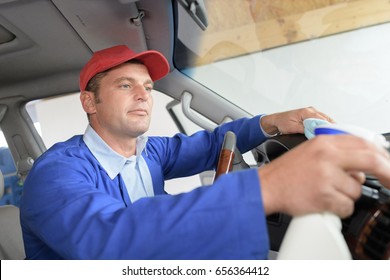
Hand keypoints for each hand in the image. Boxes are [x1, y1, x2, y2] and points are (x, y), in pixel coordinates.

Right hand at [258, 134, 389, 217]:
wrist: (266, 186)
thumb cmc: (286, 172)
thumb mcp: (310, 150)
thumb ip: (336, 151)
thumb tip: (362, 162)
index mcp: (324, 143)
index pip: (364, 144)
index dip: (382, 155)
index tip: (387, 164)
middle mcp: (326, 156)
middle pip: (371, 161)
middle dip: (387, 174)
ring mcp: (325, 176)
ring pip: (356, 190)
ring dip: (347, 195)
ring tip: (328, 192)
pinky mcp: (323, 195)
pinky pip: (346, 206)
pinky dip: (339, 208)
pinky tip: (324, 202)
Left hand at [260, 106, 333, 134]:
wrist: (276, 120)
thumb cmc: (282, 123)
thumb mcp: (292, 128)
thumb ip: (304, 129)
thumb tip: (314, 132)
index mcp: (307, 112)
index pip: (322, 119)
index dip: (328, 127)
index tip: (333, 133)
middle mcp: (311, 110)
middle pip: (326, 119)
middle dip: (331, 127)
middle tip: (336, 136)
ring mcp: (312, 112)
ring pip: (325, 119)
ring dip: (329, 126)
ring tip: (334, 134)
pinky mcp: (311, 116)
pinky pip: (322, 120)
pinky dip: (325, 125)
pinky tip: (327, 131)